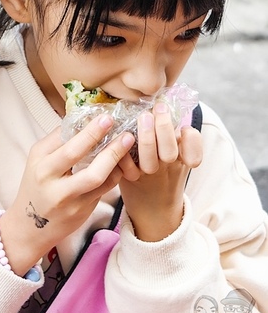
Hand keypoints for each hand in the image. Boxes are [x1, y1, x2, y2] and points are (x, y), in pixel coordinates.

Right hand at [0, 115, 134, 275]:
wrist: (30, 226)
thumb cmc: (36, 185)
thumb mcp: (37, 160)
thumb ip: (56, 141)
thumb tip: (81, 118)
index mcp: (41, 165)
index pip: (65, 144)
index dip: (87, 130)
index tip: (105, 117)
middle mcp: (53, 183)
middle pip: (81, 160)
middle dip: (102, 140)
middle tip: (120, 127)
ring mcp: (69, 199)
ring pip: (97, 177)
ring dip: (115, 158)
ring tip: (127, 142)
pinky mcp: (82, 211)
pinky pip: (104, 189)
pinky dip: (115, 174)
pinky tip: (123, 162)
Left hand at [117, 103, 202, 240]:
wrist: (153, 206)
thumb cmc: (166, 170)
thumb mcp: (180, 155)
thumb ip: (180, 136)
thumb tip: (170, 106)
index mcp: (182, 158)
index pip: (192, 148)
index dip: (191, 141)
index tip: (183, 126)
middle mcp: (167, 167)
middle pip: (169, 150)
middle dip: (164, 128)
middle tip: (158, 108)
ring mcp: (148, 174)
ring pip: (149, 159)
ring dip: (146, 138)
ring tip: (143, 117)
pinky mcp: (129, 179)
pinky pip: (126, 166)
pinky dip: (122, 152)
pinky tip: (118, 137)